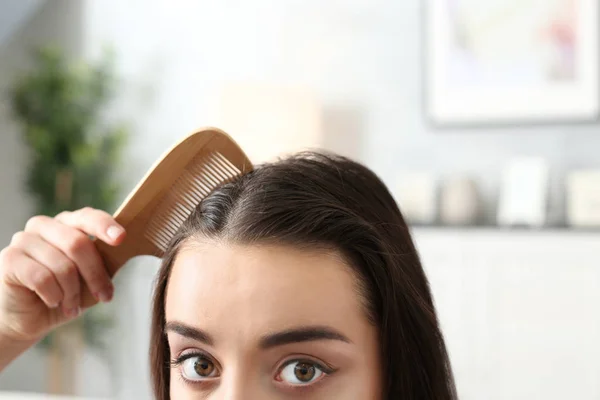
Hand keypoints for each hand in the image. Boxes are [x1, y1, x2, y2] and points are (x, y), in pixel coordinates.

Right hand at [0, 207, 125, 342]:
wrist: (28, 318)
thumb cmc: (65, 293)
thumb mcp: (92, 278)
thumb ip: (106, 262)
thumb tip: (126, 248)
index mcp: (67, 223)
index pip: (88, 216)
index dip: (105, 226)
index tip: (121, 239)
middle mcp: (44, 225)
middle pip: (78, 243)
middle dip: (95, 274)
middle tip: (105, 296)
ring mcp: (23, 240)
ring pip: (62, 265)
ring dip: (73, 292)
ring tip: (72, 305)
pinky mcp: (9, 259)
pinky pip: (42, 278)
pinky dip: (54, 296)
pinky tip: (53, 302)